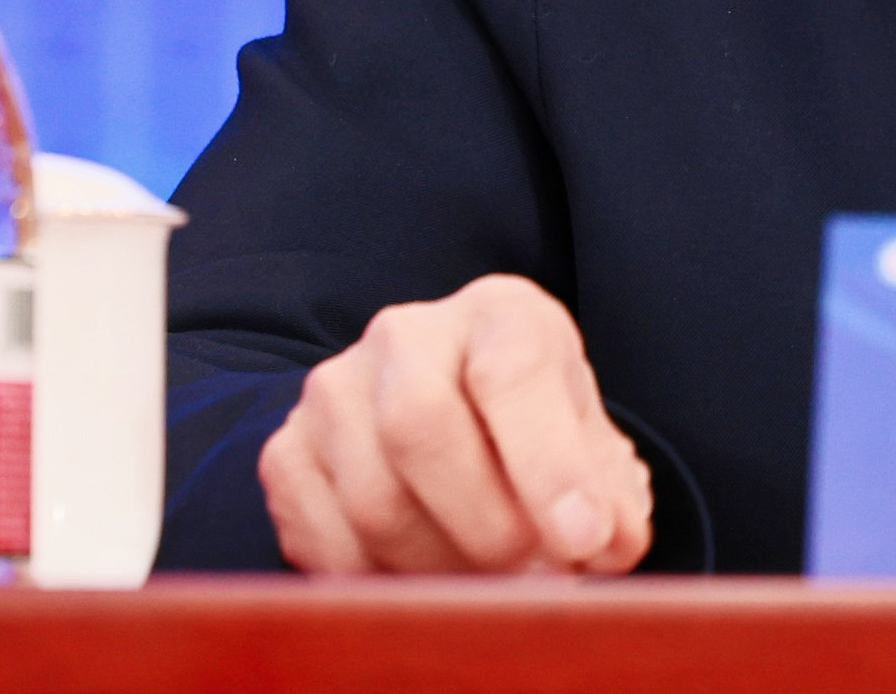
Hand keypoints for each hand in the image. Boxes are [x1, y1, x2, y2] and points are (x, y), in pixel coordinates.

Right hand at [257, 273, 655, 575]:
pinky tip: (426, 576)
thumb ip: (607, 493)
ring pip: (372, 499)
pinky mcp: (287, 453)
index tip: (584, 537)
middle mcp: (406, 335)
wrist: (449, 408)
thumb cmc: (526, 426)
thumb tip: (607, 540)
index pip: (513, 369)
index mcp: (498, 314)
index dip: (550, 464)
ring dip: (440, 566)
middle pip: (420, 426)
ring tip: (488, 581)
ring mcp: (335, 390)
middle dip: (485, 523)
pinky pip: (323, 539)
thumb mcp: (584, 439)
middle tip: (530, 570)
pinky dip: (382, 581)